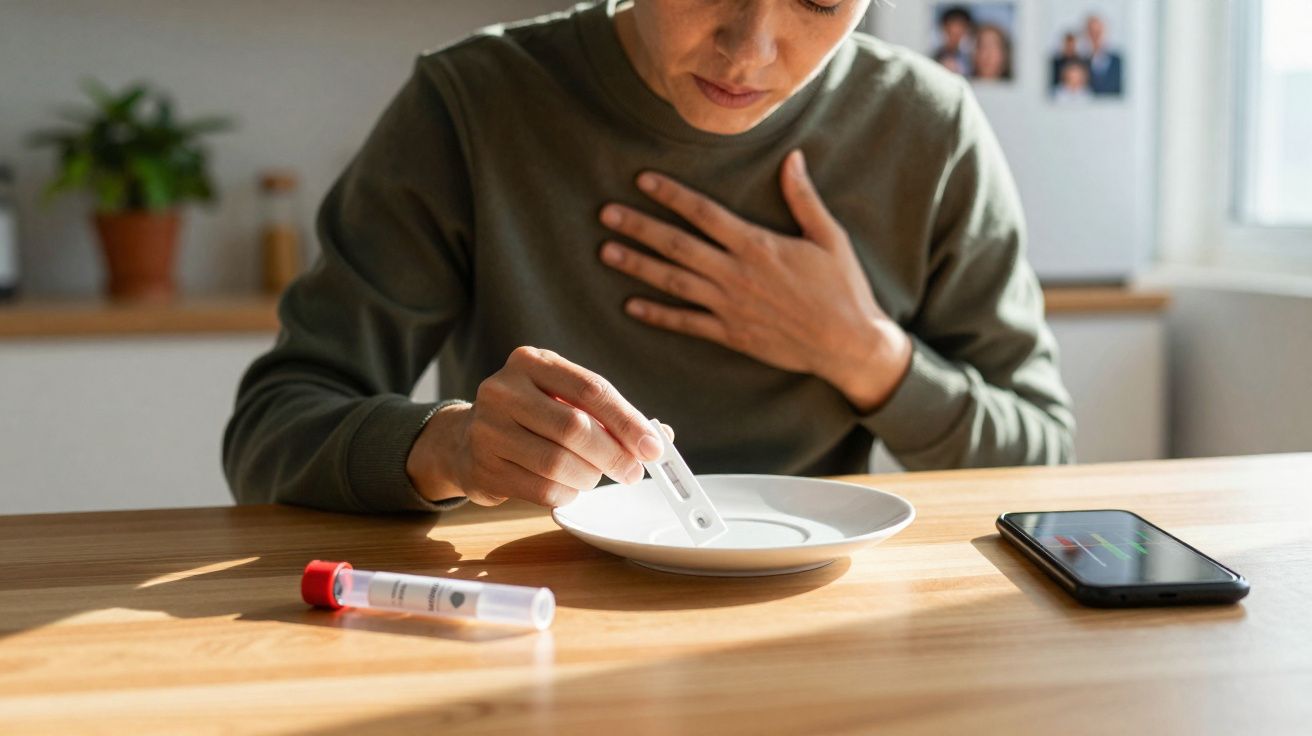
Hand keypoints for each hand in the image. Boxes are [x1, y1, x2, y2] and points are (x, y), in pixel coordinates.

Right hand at [405, 347, 667, 506]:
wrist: (467, 438)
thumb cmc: (531, 416)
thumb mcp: (563, 398)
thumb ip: (608, 413)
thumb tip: (660, 437)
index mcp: (530, 362)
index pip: (591, 389)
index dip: (628, 421)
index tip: (654, 447)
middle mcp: (503, 390)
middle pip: (575, 427)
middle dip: (614, 455)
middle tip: (632, 471)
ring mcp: (487, 429)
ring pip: (558, 463)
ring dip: (590, 476)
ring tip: (595, 475)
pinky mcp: (483, 468)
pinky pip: (541, 490)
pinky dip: (568, 493)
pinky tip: (570, 486)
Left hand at [598, 150, 911, 411]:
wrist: (848, 343)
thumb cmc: (843, 288)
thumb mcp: (829, 236)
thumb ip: (804, 198)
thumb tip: (793, 157)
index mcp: (758, 245)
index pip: (704, 213)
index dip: (671, 195)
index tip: (642, 180)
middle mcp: (737, 274)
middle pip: (678, 245)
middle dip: (639, 228)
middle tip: (606, 214)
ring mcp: (730, 306)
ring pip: (674, 282)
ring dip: (638, 266)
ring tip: (606, 252)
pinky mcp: (731, 334)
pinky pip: (686, 322)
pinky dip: (658, 314)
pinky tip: (631, 305)